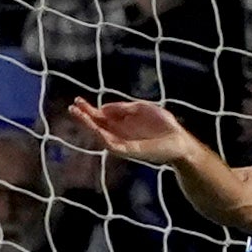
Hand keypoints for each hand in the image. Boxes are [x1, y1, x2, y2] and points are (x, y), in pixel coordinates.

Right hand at [65, 97, 198, 168]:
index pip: (100, 117)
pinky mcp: (129, 151)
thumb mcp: (141, 109)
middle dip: (84, 117)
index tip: (77, 100)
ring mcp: (122, 143)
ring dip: (88, 126)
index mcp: (121, 124)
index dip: (89, 109)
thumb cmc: (163, 125)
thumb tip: (103, 108)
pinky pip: (111, 144)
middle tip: (72, 107)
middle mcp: (119, 134)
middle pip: (97, 126)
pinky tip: (95, 128)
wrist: (179, 141)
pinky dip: (102, 136)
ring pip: (100, 135)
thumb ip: (123, 108)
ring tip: (78, 115)